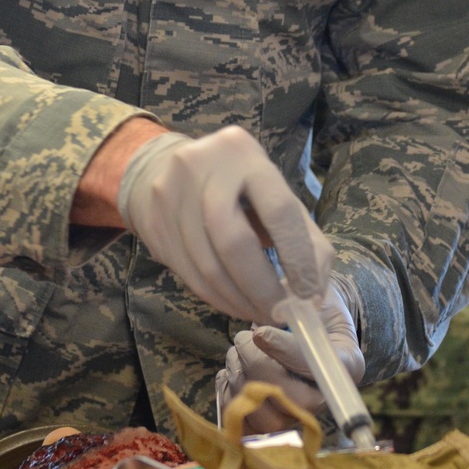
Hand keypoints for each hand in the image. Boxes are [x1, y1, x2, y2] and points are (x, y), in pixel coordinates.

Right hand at [117, 125, 333, 321]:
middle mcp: (202, 167)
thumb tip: (315, 293)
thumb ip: (303, 234)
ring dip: (239, 301)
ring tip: (261, 314)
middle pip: (235, 242)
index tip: (308, 297)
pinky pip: (189, 275)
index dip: (297, 259)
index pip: (278, 211)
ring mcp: (171, 195)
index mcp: (243, 153)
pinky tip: (235, 305)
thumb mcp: (272, 191)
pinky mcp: (153, 223)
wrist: (163, 165)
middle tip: (281, 315)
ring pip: (208, 266)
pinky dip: (217, 299)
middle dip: (262, 289)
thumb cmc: (234, 184)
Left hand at [215, 279, 363, 427]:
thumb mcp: (315, 289)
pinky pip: (245, 426)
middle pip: (289, 399)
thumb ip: (303, 293)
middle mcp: (326, 398)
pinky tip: (230, 371)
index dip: (285, 351)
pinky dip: (230, 396)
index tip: (260, 332)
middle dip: (257, 364)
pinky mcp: (272, 423)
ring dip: (241, 378)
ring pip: (264, 416)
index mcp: (347, 364)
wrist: (305, 320)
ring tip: (237, 352)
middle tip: (244, 338)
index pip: (319, 367)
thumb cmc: (311, 301)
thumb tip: (277, 309)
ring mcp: (299, 414)